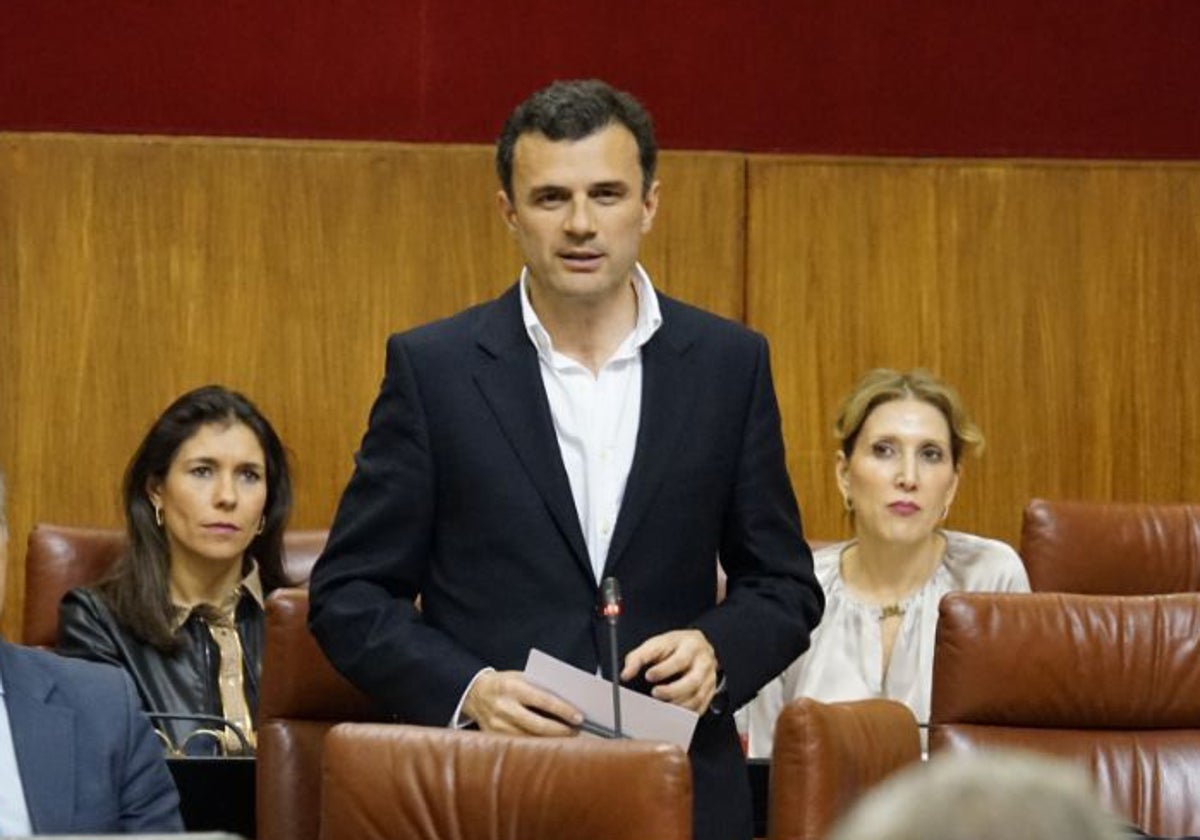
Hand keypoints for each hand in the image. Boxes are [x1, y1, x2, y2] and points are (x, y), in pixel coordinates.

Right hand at [462, 670, 583, 735]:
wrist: (474, 693)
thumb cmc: (503, 683)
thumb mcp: (520, 677)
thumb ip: (539, 687)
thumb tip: (567, 701)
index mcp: (512, 687)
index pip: (543, 700)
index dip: (563, 710)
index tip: (579, 717)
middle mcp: (504, 707)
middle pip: (538, 725)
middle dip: (560, 731)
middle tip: (576, 732)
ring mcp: (497, 726)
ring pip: (529, 739)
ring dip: (550, 741)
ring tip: (565, 740)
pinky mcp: (494, 738)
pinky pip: (519, 745)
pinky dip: (535, 746)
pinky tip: (547, 745)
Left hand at [621, 629, 718, 712]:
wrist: (698, 647)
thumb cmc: (675, 646)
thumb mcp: (656, 644)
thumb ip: (638, 657)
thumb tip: (626, 674)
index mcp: (690, 646)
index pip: (679, 660)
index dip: (663, 670)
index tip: (649, 675)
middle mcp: (703, 663)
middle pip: (692, 681)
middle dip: (672, 691)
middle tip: (655, 693)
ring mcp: (709, 679)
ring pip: (697, 697)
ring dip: (677, 705)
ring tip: (661, 706)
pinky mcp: (710, 692)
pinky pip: (700, 707)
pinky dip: (685, 713)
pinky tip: (673, 712)